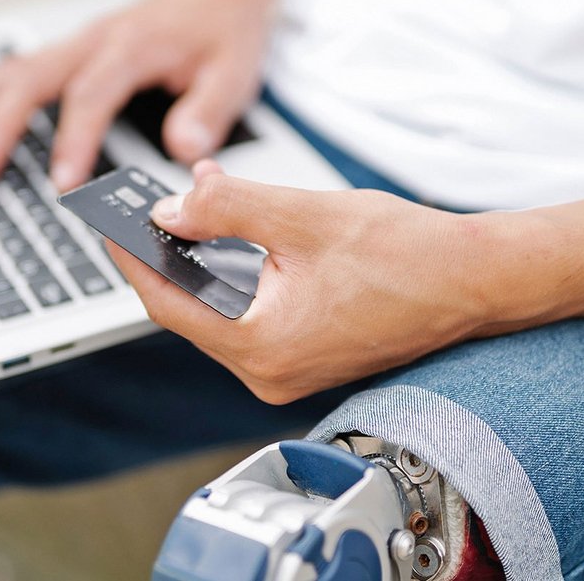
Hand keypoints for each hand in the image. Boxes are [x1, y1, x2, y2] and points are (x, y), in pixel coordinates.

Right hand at [0, 0, 293, 190]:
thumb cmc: (222, 29)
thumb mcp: (234, 73)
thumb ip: (208, 113)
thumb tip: (183, 150)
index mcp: (132, 48)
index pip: (92, 95)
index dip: (73, 140)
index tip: (62, 184)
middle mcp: (96, 41)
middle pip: (34, 80)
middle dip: (0, 126)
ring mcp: (79, 43)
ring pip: (16, 71)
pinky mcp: (72, 49)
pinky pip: (18, 65)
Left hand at [105, 161, 573, 403]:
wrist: (477, 281)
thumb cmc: (406, 254)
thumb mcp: (302, 217)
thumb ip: (226, 209)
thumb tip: (169, 209)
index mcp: (261, 348)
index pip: (167, 303)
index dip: (132, 258)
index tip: (106, 224)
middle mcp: (269, 374)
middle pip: (191, 312)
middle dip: (170, 254)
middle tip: (146, 207)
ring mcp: (290, 373)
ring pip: (221, 314)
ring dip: (205, 264)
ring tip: (191, 210)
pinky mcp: (308, 359)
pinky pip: (251, 319)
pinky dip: (237, 279)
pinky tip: (236, 239)